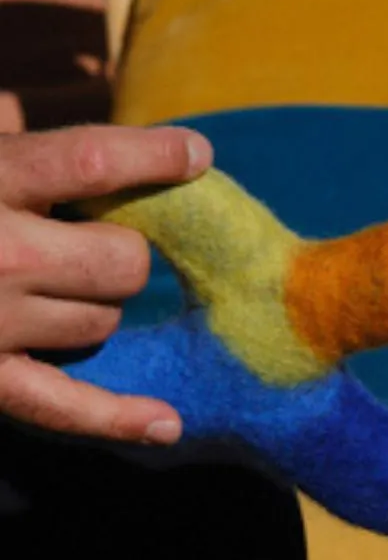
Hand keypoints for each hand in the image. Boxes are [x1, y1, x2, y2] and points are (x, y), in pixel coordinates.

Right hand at [0, 125, 212, 443]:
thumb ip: (4, 148)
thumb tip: (66, 135)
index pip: (91, 161)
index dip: (155, 155)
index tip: (197, 156)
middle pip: (123, 262)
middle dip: (122, 253)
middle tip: (92, 245)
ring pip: (100, 323)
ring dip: (95, 309)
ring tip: (51, 291)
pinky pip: (63, 405)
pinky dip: (117, 418)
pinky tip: (165, 424)